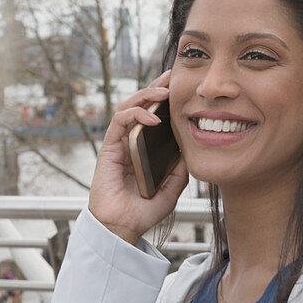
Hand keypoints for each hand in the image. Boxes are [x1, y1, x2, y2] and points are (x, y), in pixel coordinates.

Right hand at [89, 70, 189, 245]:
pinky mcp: (109, 148)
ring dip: (146, 95)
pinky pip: (120, 122)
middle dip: (157, 86)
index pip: (154, 113)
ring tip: (164, 92)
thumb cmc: (144, 209)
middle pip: (141, 104)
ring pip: (128, 106)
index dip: (166, 97)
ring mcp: (119, 143)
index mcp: (146, 146)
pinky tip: (153, 117)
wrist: (123, 227)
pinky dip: (136, 114)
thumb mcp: (173, 186)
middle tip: (173, 75)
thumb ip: (181, 166)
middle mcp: (131, 140)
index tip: (183, 84)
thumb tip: (193, 146)